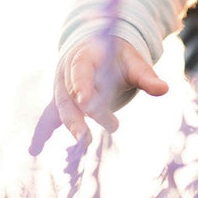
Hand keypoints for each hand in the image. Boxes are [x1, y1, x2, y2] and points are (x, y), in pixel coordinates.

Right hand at [28, 37, 167, 153]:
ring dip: (69, 126)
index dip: (83, 87)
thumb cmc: (117, 56)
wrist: (97, 48)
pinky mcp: (61, 102)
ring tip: (80, 143)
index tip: (87, 103)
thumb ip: (146, 76)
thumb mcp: (132, 61)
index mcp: (83, 56)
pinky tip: (34, 149)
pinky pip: (49, 116)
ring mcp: (61, 88)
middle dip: (77, 117)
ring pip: (61, 109)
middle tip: (87, 137)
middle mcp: (67, 73)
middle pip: (70, 96)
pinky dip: (42, 132)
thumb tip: (164, 89)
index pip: (81, 72)